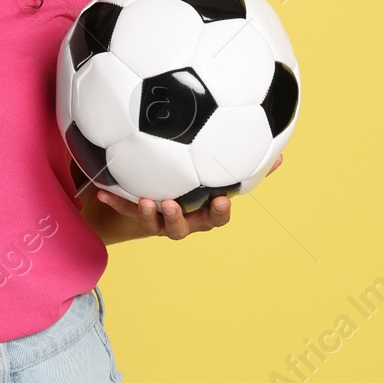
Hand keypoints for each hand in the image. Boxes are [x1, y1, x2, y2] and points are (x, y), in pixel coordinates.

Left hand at [95, 153, 283, 240]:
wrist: (154, 201)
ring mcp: (158, 221)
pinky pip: (124, 211)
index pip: (216, 216)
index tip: (221, 197)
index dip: (219, 211)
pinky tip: (102, 191)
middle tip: (172, 203)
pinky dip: (115, 202)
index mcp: (203, 211)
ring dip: (149, 214)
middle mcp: (182, 219)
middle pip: (184, 227)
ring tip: (146, 200)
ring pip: (155, 225)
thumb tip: (281, 155)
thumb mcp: (218, 174)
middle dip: (178, 219)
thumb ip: (246, 165)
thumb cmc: (194, 184)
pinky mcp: (135, 215)